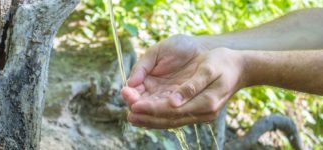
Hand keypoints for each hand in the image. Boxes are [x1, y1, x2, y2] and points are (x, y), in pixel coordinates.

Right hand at [121, 34, 211, 106]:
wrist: (202, 49)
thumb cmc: (177, 47)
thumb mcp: (156, 53)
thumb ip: (142, 67)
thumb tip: (130, 83)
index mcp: (144, 81)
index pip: (133, 94)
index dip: (129, 95)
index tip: (128, 93)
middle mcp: (154, 94)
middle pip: (142, 106)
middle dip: (138, 107)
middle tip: (135, 105)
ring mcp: (168, 99)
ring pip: (156, 112)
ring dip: (150, 113)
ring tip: (146, 111)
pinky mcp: (183, 103)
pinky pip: (174, 111)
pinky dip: (168, 112)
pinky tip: (165, 110)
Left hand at [122, 41, 245, 127]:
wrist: (240, 68)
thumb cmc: (224, 64)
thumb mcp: (209, 69)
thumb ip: (192, 87)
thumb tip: (173, 102)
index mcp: (205, 103)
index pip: (172, 111)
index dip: (151, 109)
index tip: (134, 106)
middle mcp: (202, 113)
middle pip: (169, 119)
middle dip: (147, 117)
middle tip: (128, 114)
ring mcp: (200, 113)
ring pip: (171, 120)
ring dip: (151, 119)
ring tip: (133, 116)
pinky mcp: (196, 110)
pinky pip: (175, 116)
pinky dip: (160, 116)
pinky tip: (148, 113)